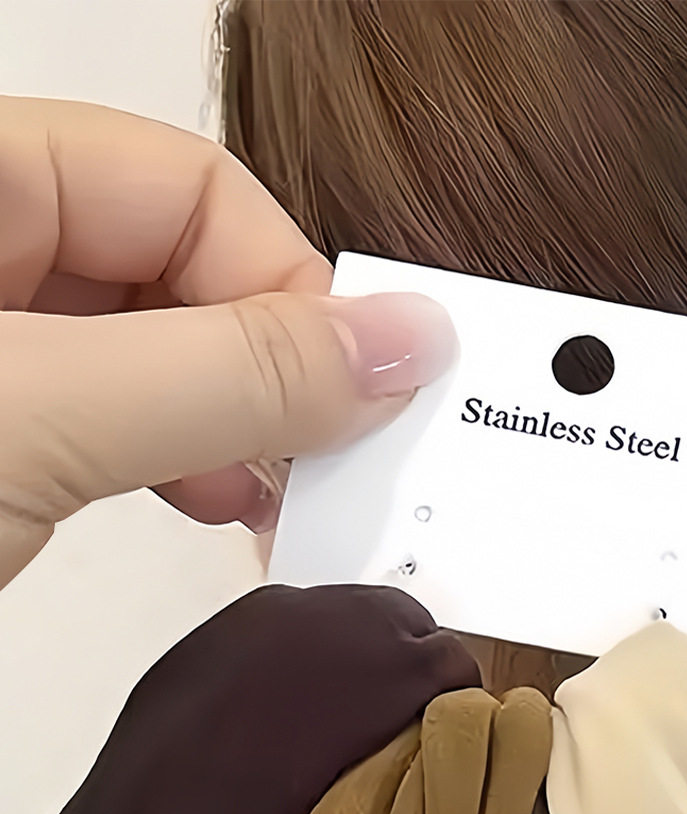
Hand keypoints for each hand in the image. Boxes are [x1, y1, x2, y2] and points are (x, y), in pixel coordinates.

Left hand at [0, 96, 455, 589]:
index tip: (359, 401)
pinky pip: (112, 412)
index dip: (294, 292)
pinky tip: (206, 507)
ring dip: (234, 432)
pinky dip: (177, 464)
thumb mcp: (39, 416)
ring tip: (267, 505)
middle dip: (272, 376)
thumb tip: (401, 347)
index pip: (196, 188)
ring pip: (155, 352)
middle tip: (323, 467)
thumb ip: (229, 377)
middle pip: (186, 269)